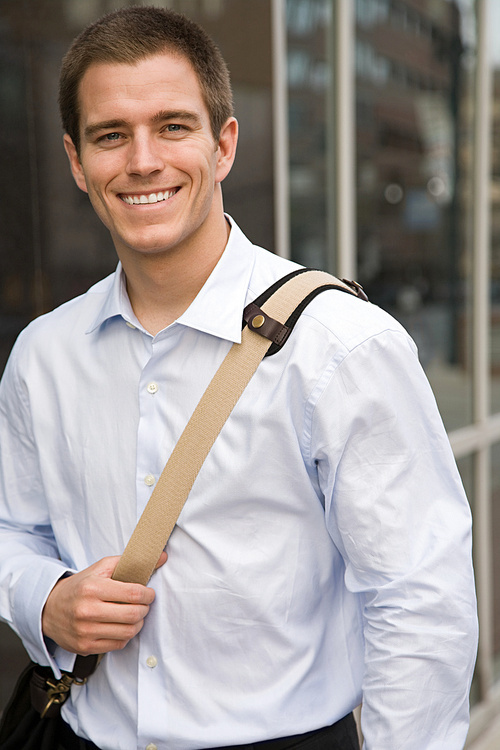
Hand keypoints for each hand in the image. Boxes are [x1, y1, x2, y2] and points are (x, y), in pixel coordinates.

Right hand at [41, 552, 167, 655]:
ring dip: (138, 623)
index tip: (149, 593)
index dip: (148, 594)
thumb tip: (162, 556)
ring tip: (134, 614)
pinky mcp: (85, 647)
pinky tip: (121, 625)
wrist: (49, 608)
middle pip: (133, 615)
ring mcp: (86, 631)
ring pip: (128, 632)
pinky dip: (126, 635)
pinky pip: (118, 644)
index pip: (133, 594)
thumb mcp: (100, 568)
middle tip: (143, 604)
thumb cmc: (80, 586)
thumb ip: (130, 562)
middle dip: (145, 609)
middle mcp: (88, 611)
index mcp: (93, 588)